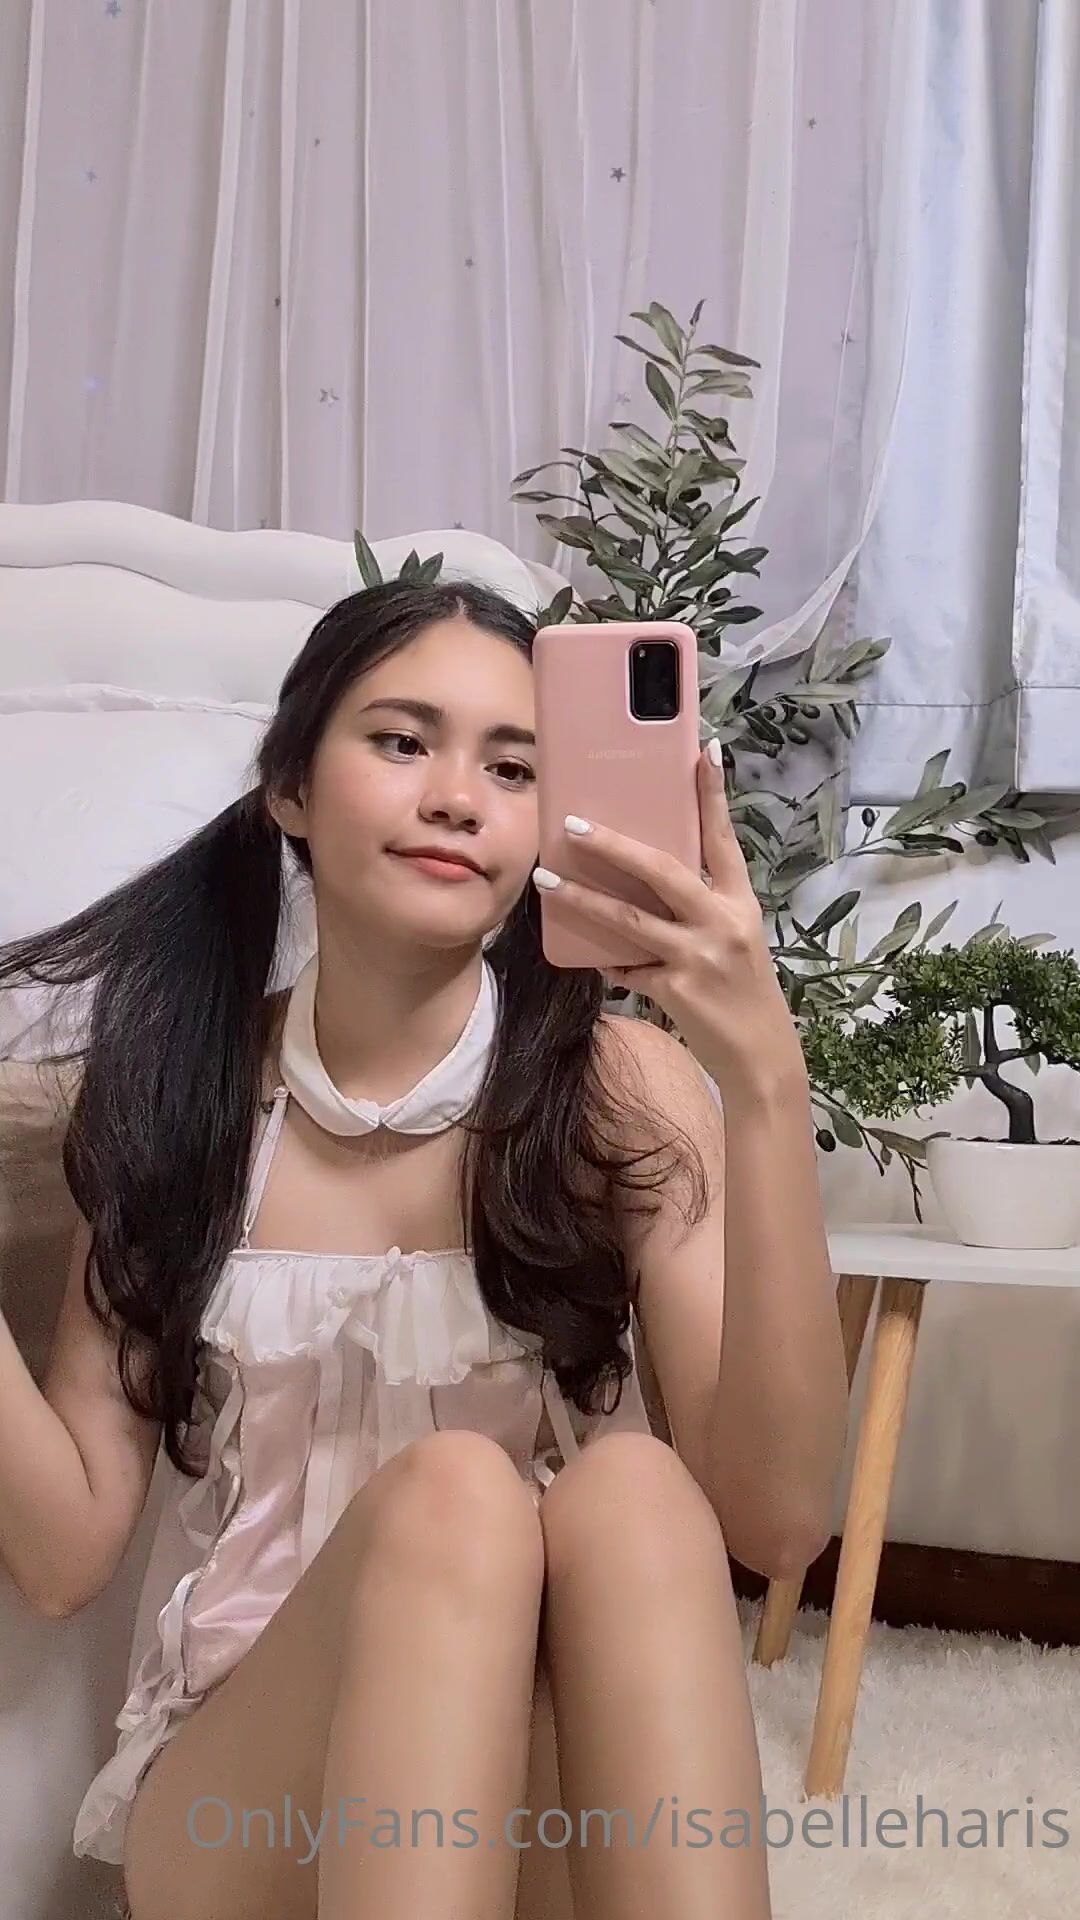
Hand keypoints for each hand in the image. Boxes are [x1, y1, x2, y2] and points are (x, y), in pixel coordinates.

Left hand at [531, 742, 804, 1097]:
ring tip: (546, 880)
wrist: (760, 1056)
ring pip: (629, 918)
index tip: (705, 750)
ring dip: (582, 898)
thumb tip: (643, 878)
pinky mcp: (676, 988)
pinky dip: (607, 959)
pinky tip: (589, 955)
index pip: (724, 839)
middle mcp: (723, 923)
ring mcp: (698, 956)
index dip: (713, 795)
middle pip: (663, 871)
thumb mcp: (734, 938)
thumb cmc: (742, 991)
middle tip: (574, 824)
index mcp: (739, 903)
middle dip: (615, 845)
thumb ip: (698, 908)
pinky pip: (625, 966)